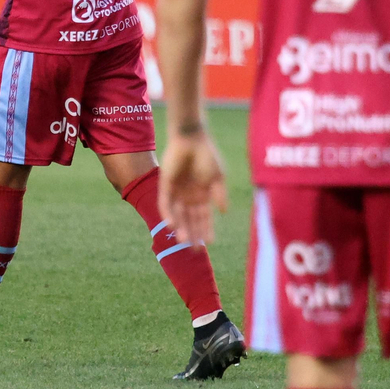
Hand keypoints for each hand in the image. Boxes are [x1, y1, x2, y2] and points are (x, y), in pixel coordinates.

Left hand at [157, 129, 228, 244]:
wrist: (191, 138)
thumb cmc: (207, 155)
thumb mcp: (217, 177)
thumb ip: (220, 194)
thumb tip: (224, 212)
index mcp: (202, 195)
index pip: (204, 217)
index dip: (206, 230)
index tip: (209, 243)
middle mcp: (189, 196)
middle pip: (190, 220)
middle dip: (194, 234)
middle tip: (195, 250)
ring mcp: (176, 191)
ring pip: (177, 215)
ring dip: (181, 227)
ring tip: (183, 241)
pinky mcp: (164, 185)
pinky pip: (165, 204)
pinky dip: (168, 214)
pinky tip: (171, 225)